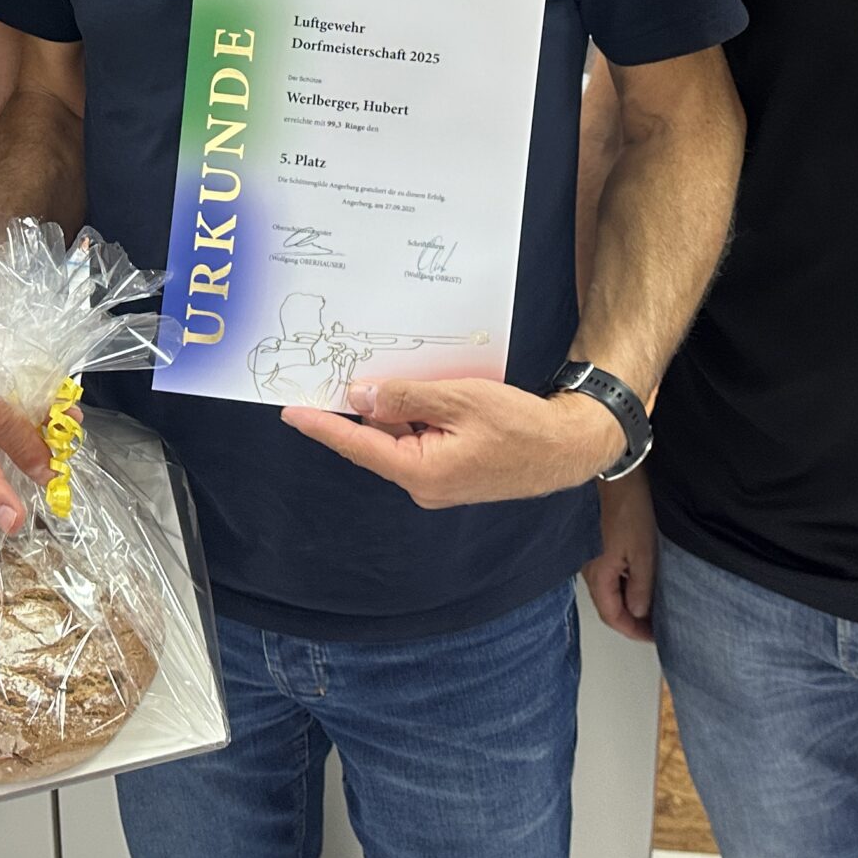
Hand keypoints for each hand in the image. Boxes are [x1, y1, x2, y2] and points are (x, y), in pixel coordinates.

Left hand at [281, 378, 623, 508]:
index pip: (359, 446)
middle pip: (376, 442)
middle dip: (355, 410)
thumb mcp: (460, 400)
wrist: (567, 448)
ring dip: (388, 411)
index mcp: (421, 472)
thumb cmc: (521, 426)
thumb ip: (407, 396)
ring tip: (374, 374)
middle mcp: (423, 484)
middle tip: (329, 374)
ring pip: (398, 440)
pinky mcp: (451, 472)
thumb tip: (361, 394)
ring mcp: (437, 481)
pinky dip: (410, 418)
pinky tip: (410, 391)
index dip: (323, 426)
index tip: (291, 412)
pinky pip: (418, 442)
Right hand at [582, 469, 657, 641]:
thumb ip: (640, 587)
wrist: (616, 473)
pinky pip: (610, 574)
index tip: (654, 637)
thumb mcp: (643, 552)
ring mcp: (592, 556)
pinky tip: (642, 582)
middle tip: (656, 626)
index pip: (612, 616)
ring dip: (629, 602)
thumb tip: (637, 612)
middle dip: (632, 620)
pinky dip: (626, 584)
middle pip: (609, 605)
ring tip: (653, 607)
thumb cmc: (628, 508)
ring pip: (610, 590)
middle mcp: (589, 569)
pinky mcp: (598, 543)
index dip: (633, 631)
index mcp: (598, 575)